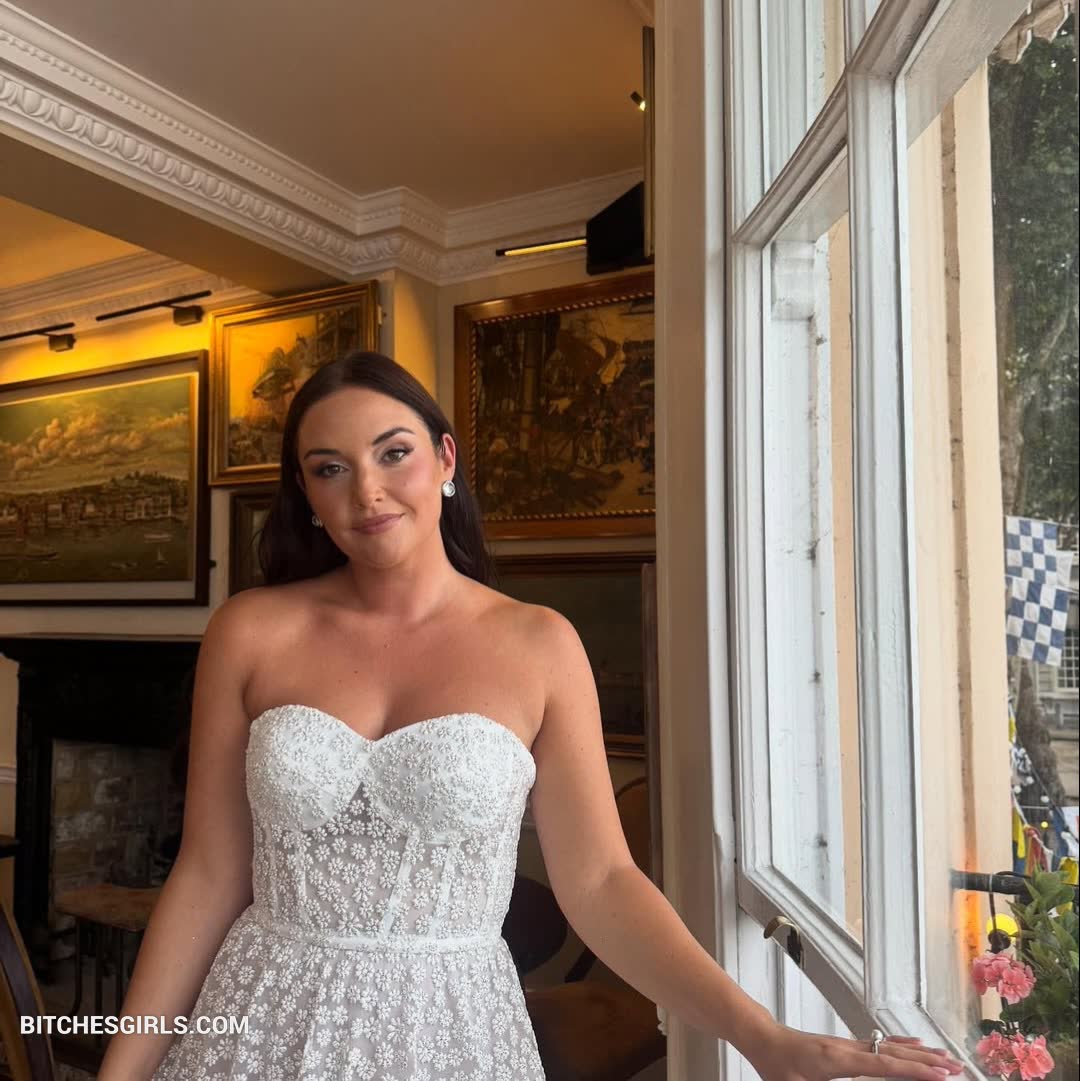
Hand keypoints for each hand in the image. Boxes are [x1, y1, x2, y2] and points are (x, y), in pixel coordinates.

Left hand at [745, 1024, 964, 1080]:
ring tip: (947, 1058)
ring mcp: (848, 1044)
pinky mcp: (845, 1045)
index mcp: (839, 1060)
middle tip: (958, 1068)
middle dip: (928, 1063)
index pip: (884, 1066)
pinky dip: (901, 1045)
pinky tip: (915, 1045)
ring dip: (920, 1054)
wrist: (762, 1037)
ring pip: (891, 1048)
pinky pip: (880, 1044)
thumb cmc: (775, 1066)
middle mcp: (849, 1048)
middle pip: (895, 1055)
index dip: (914, 1072)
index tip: (941, 1075)